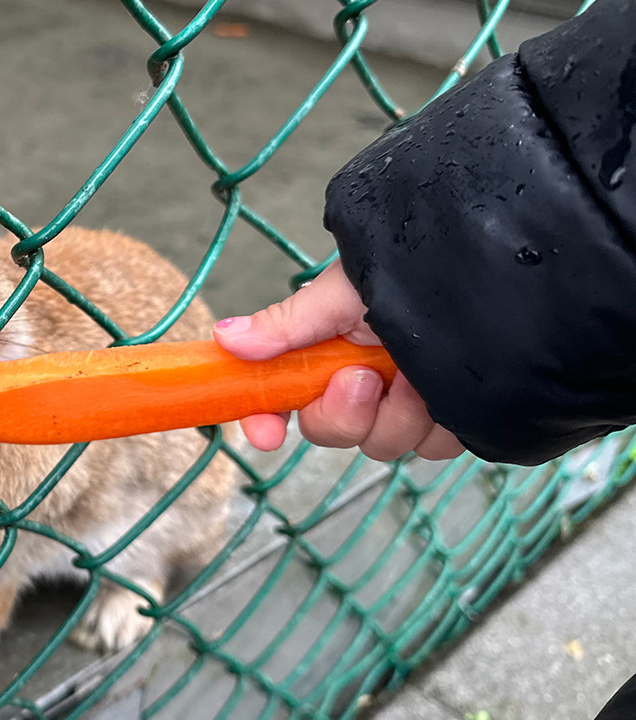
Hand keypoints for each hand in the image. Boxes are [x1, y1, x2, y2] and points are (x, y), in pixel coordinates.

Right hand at [212, 262, 463, 461]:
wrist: (494, 276)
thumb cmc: (418, 271)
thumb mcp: (345, 292)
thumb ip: (288, 323)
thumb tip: (225, 337)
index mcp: (328, 354)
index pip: (280, 400)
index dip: (265, 420)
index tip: (267, 434)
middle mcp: (363, 384)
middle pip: (330, 431)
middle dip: (346, 411)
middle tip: (366, 376)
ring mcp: (408, 407)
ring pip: (384, 445)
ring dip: (401, 412)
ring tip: (421, 370)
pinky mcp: (453, 423)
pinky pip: (434, 448)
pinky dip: (443, 422)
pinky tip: (452, 385)